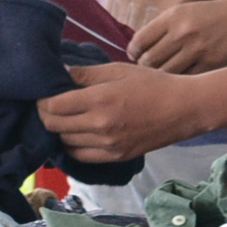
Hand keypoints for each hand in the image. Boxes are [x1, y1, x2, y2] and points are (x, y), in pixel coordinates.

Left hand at [38, 61, 208, 165]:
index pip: (53, 107)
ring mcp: (108, 145)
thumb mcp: (119, 70)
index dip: (42, 101)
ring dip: (60, 131)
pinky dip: (73, 146)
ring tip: (65, 119)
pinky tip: (77, 135)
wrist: (184, 109)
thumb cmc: (153, 84)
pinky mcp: (116, 157)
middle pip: (54, 126)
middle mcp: (100, 126)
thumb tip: (60, 74)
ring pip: (65, 142)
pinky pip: (81, 156)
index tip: (44, 94)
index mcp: (99, 100)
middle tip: (51, 105)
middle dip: (47, 115)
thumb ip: (86, 74)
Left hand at [130, 0, 226, 73]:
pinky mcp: (211, 64)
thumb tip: (137, 52)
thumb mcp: (183, 12)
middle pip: (149, 61)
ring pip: (165, 73)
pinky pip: (185, 80)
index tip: (136, 56)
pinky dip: (179, 82)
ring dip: (160, 77)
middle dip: (145, 67)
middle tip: (148, 69)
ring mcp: (198, 50)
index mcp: (173, 17)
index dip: (133, 53)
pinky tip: (179, 79)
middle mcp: (183, 32)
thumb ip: (161, 29)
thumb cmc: (209, 15)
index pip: (140, 41)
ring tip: (162, 75)